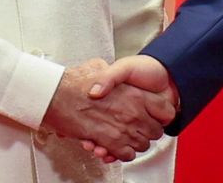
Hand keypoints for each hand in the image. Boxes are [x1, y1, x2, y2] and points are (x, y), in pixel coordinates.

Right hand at [40, 58, 174, 161]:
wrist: (58, 94)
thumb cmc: (77, 82)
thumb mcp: (100, 68)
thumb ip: (112, 74)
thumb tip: (116, 74)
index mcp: (135, 93)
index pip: (165, 110)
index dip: (162, 115)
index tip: (157, 116)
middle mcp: (133, 111)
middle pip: (155, 131)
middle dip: (149, 132)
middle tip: (142, 129)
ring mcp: (122, 127)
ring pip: (141, 145)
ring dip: (135, 144)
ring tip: (127, 139)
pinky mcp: (109, 141)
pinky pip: (125, 154)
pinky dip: (122, 154)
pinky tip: (117, 148)